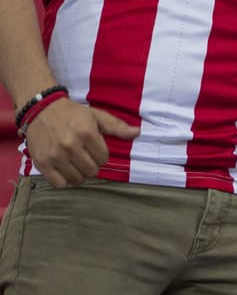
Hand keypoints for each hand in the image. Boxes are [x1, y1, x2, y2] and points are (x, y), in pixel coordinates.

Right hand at [23, 97, 138, 187]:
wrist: (41, 110)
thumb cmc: (72, 113)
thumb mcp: (96, 115)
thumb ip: (116, 126)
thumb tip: (137, 132)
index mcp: (86, 133)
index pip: (103, 158)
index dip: (102, 156)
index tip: (96, 151)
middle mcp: (70, 146)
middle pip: (91, 170)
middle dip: (92, 166)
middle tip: (87, 159)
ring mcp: (55, 156)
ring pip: (76, 179)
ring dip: (80, 175)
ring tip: (77, 166)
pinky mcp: (42, 163)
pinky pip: (58, 184)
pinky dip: (64, 181)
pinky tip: (66, 172)